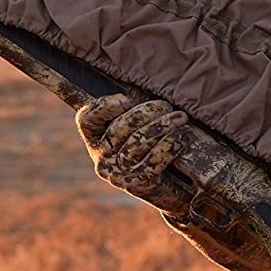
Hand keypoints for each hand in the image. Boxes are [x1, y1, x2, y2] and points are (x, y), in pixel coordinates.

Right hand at [75, 94, 191, 215]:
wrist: (174, 190)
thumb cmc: (155, 146)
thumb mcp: (140, 125)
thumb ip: (134, 106)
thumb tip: (140, 80)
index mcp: (96, 140)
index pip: (87, 119)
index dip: (104, 106)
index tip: (126, 98)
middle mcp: (103, 159)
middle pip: (120, 128)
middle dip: (146, 112)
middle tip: (167, 106)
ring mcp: (119, 175)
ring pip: (139, 142)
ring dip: (163, 126)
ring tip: (181, 118)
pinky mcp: (139, 186)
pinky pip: (155, 159)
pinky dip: (171, 144)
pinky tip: (183, 136)